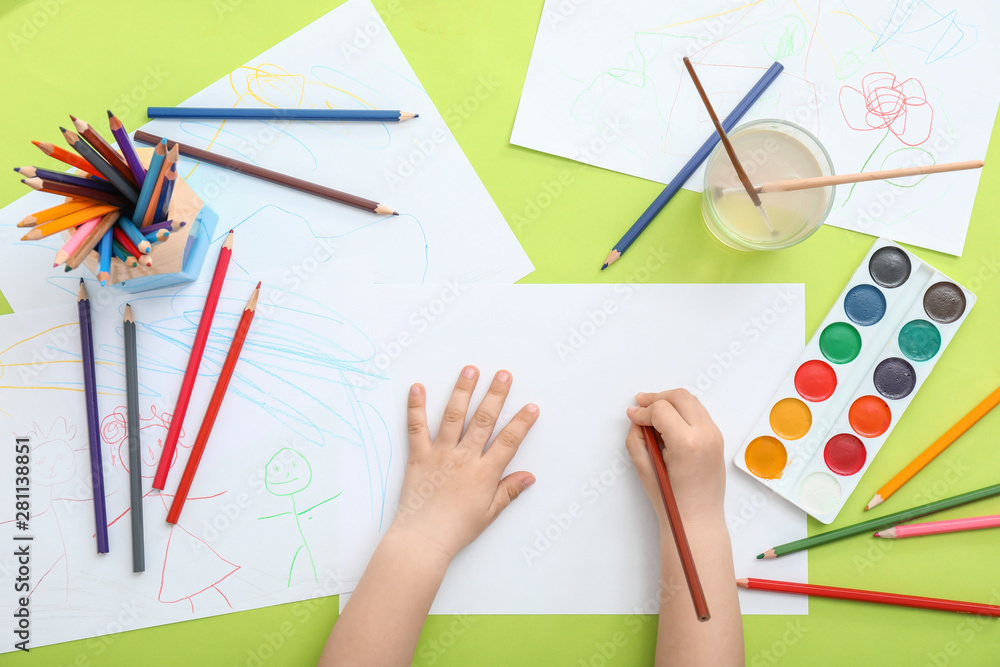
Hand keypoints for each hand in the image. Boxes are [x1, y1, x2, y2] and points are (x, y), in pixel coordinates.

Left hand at [390, 366, 537, 560]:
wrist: (423, 539)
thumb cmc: (456, 529)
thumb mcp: (489, 513)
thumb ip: (509, 491)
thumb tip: (529, 477)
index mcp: (484, 473)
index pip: (508, 441)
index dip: (522, 423)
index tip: (531, 407)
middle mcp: (464, 458)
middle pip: (484, 420)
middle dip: (496, 395)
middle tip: (504, 375)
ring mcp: (440, 454)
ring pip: (454, 416)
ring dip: (463, 391)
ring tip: (470, 370)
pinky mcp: (419, 455)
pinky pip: (416, 427)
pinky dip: (416, 406)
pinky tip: (417, 387)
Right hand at [624, 389, 725, 526]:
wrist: (698, 518)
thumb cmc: (673, 501)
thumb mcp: (645, 468)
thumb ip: (636, 438)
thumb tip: (637, 419)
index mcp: (687, 443)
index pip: (661, 409)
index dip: (643, 410)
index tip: (633, 415)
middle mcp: (705, 435)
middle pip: (678, 397)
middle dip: (656, 398)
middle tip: (641, 405)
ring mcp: (715, 435)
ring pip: (691, 400)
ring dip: (670, 401)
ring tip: (653, 411)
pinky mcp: (718, 438)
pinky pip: (699, 412)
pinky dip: (682, 410)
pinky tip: (669, 420)